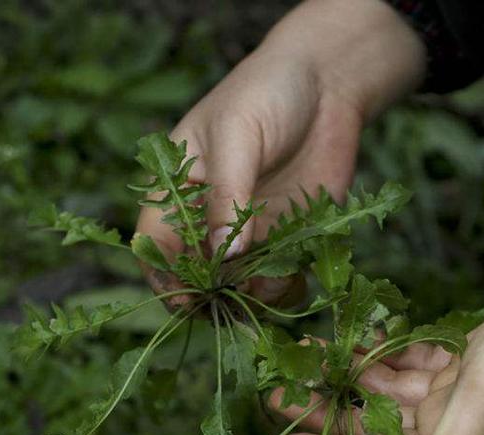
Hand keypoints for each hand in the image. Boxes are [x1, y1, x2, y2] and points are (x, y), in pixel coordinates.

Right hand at [136, 0, 424, 304]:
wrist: (329, 81)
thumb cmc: (266, 92)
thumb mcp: (237, 135)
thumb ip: (228, 195)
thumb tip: (225, 256)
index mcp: (177, 188)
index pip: (155, 244)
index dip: (165, 276)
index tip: (186, 300)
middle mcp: (208, 217)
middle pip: (196, 275)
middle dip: (211, 296)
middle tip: (234, 304)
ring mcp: (249, 231)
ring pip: (238, 285)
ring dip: (250, 297)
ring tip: (268, 287)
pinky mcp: (287, 237)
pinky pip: (278, 278)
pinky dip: (283, 290)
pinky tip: (293, 280)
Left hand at [271, 241, 483, 434]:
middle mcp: (445, 421)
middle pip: (368, 424)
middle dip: (321, 411)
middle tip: (271, 393)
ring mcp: (450, 390)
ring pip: (381, 390)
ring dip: (341, 377)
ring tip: (296, 359)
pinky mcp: (456, 358)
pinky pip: (404, 360)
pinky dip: (375, 350)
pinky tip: (344, 336)